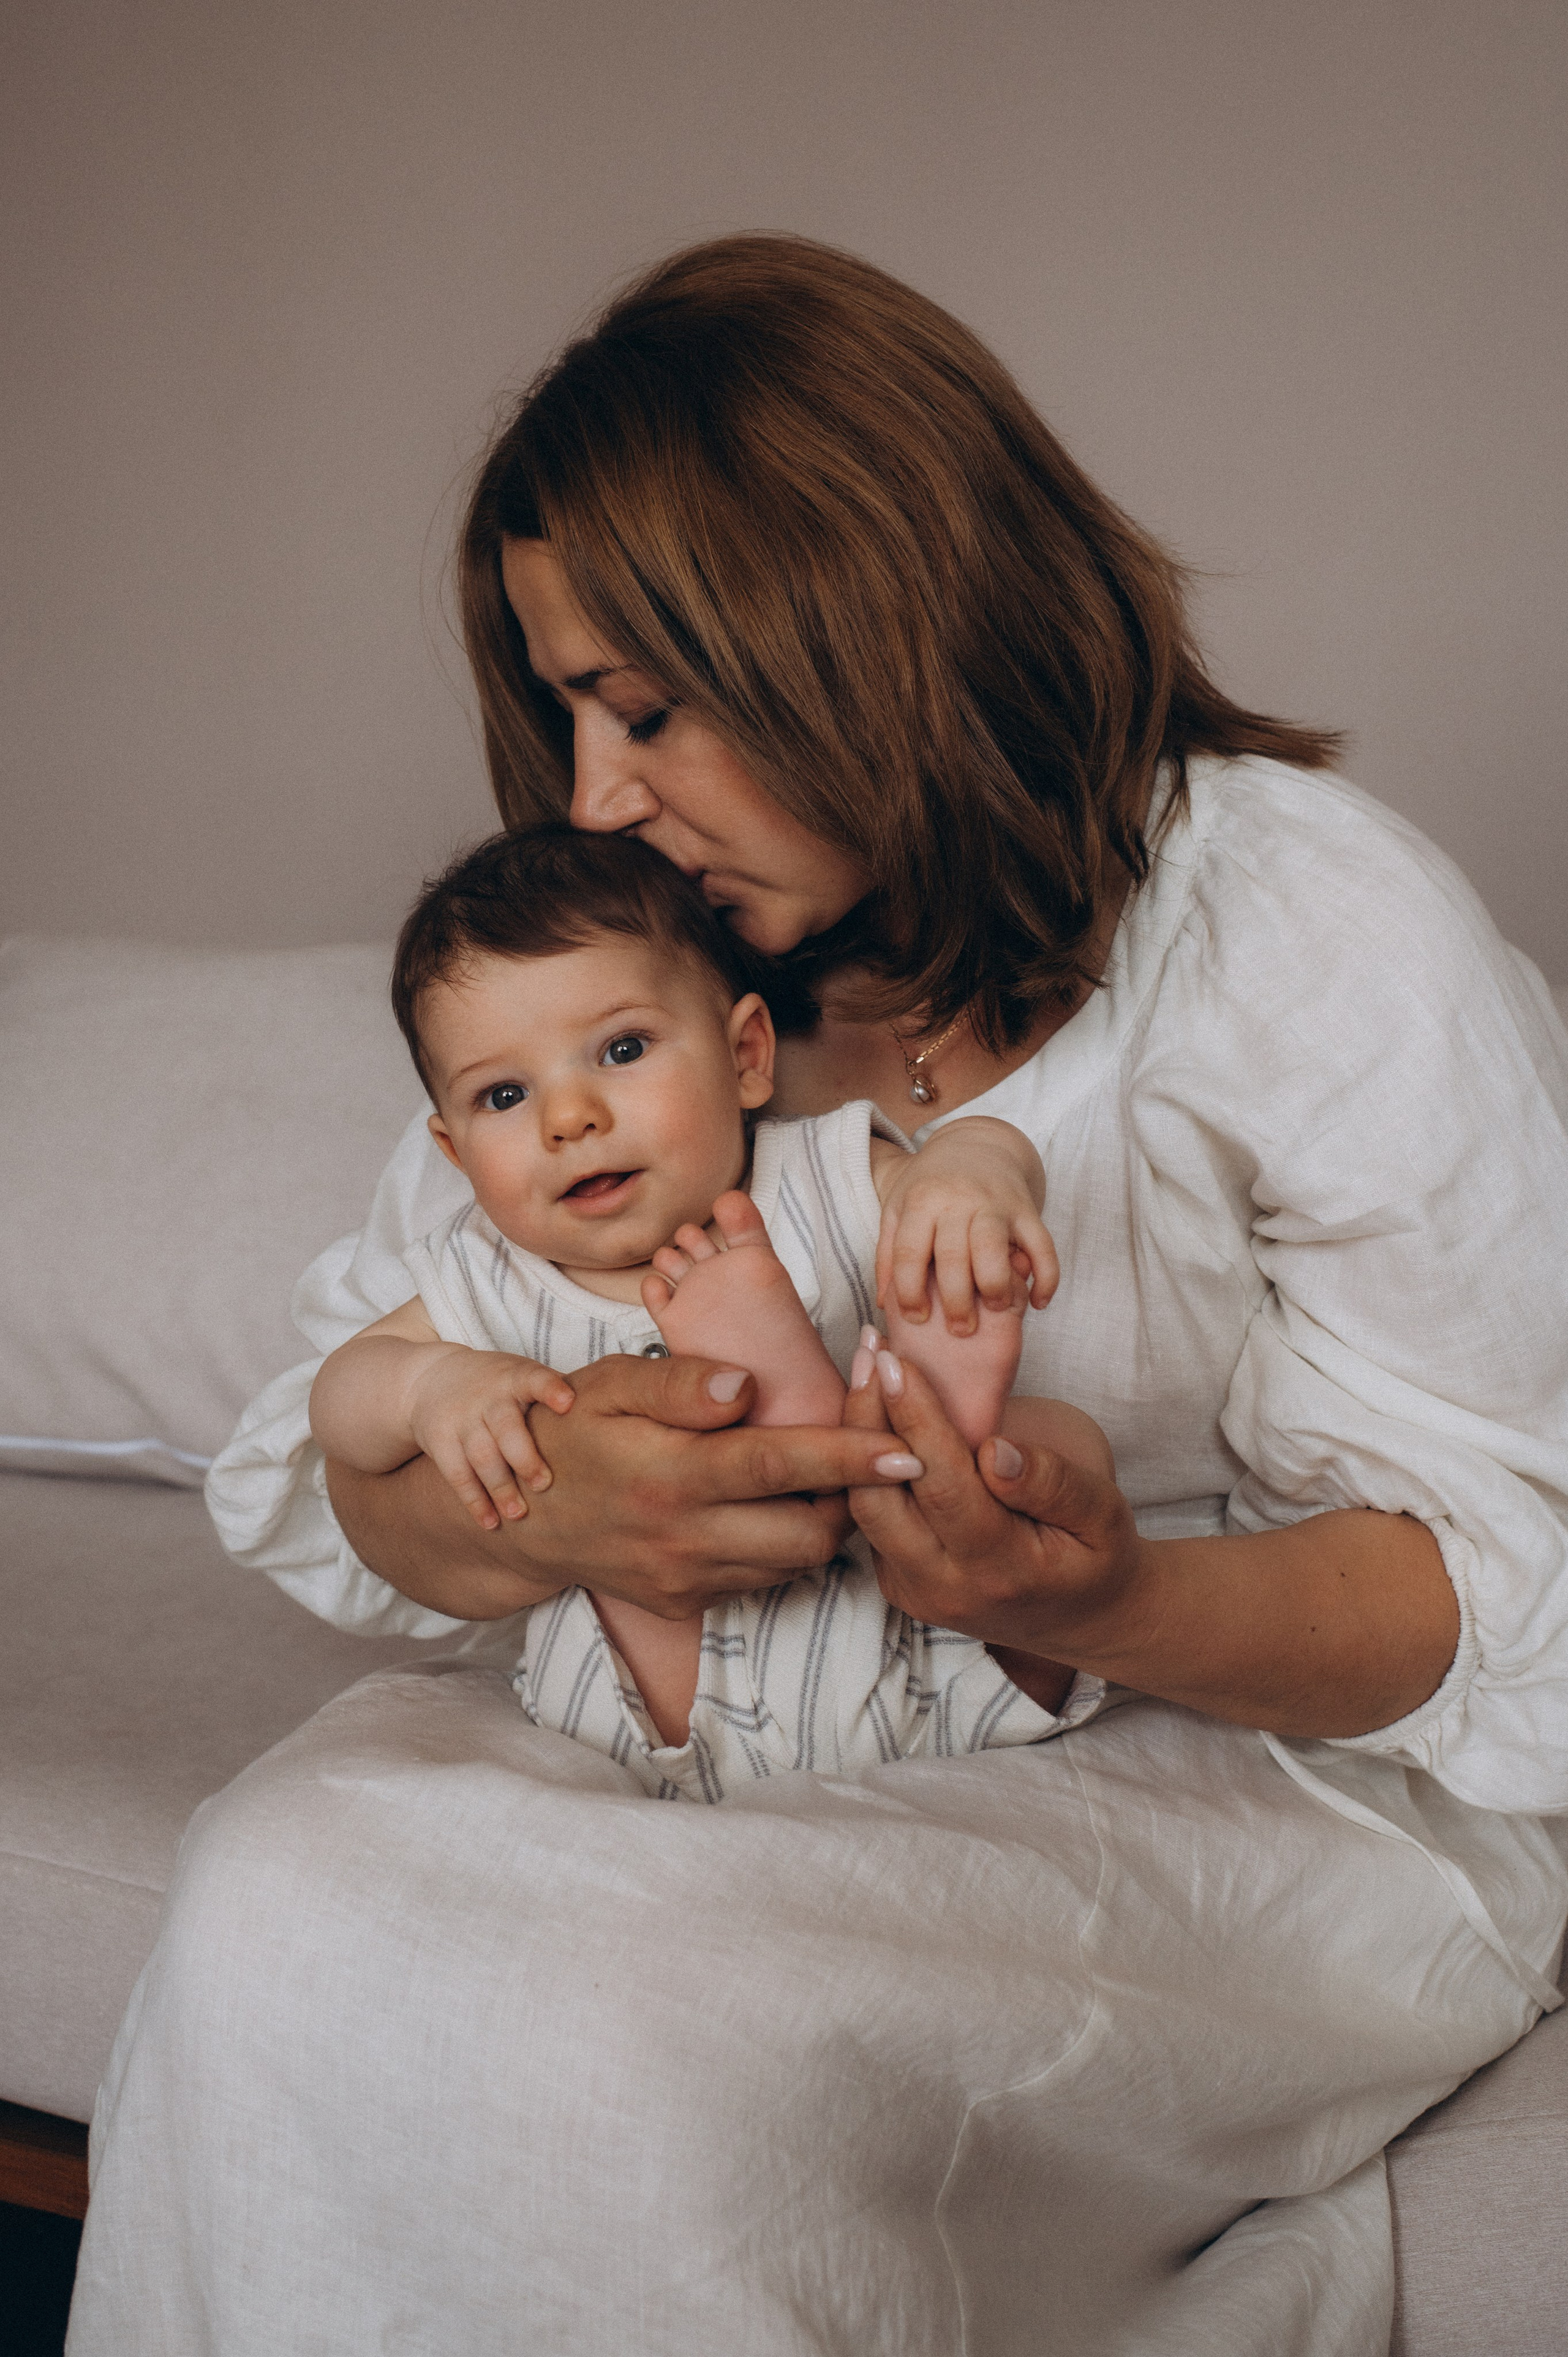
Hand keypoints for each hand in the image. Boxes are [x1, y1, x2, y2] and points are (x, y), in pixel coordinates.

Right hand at [330, 1350, 929, 1626]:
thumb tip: (748, 1386)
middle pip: (808, 1536)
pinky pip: (761, 1579)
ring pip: (792, 1565)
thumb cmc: (571, 1433)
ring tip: (831, 1477)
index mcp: (670, 1477)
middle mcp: (683, 1538)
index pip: (782, 1467)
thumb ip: (680, 1384)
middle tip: (873, 1455)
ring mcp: (684, 1579)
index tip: (909, 1449)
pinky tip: (778, 1505)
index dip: (853, 1458)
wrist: (518, 1518)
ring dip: (822, 1524)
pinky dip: (784, 1545)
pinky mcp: (684, 1601)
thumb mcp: (609, 1386)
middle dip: (855, 1500)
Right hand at [406, 1347, 574, 1530]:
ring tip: (519, 1514)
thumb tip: (616, 1419)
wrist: (431, 1379)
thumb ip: (556, 1395)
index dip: (550, 1390)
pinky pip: (458, 1474)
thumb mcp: (522, 1375)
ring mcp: (461, 1419)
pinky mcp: (440, 1441)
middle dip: (524, 1457)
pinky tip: (491, 1522)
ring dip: (501, 1488)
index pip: (534, 1380)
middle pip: (506, 1428)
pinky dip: (474, 1501)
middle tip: (543, 1484)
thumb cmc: (498, 1384)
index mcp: (516, 1377)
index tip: (568, 1403)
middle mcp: (488, 1397)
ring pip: (482, 1456)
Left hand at [842, 1341, 1141, 1662]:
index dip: (915, 1419)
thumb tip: (995, 1449)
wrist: (1084, 1620)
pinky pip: (870, 1518)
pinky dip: (867, 1462)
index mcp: (1000, 1569)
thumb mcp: (1102, 1515)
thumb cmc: (1096, 1556)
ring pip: (864, 1507)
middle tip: (872, 1350)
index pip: (943, 1487)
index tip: (897, 1361)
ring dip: (858, 1434)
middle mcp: (945, 1587)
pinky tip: (879, 1411)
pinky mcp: (899, 1582)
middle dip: (867, 1418)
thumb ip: (1053, 1483)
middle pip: (881, 1497)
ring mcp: (915, 1590)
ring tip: (870, 1368)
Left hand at [875, 1118, 1058, 1334]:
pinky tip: (1038, 1302)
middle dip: (956, 1301)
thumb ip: (888, 1254)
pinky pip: (1042, 1245)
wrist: (977, 1145)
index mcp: (921, 1202)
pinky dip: (1047, 1276)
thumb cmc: (930, 1187)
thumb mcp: (897, 1208)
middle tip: (959, 1330)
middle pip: (954, 1255)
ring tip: (993, 1310)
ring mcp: (996, 1203)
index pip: (910, 1252)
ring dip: (995, 1286)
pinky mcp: (1027, 1209)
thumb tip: (884, 1304)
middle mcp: (958, 1200)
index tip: (916, 1319)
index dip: (910, 1291)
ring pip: (995, 1249)